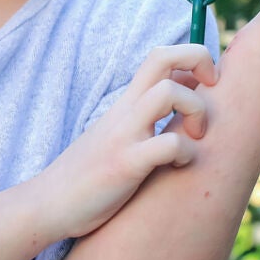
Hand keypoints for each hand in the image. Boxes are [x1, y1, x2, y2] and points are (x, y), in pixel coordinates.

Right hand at [36, 44, 217, 239]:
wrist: (48, 203)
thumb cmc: (87, 175)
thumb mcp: (116, 137)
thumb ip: (142, 121)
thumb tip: (177, 116)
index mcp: (126, 104)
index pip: (161, 56)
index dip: (192, 60)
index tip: (205, 89)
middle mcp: (126, 111)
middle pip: (164, 56)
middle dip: (200, 61)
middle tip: (210, 92)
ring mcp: (125, 135)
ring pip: (168, 92)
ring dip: (196, 109)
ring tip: (196, 136)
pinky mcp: (125, 164)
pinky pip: (167, 145)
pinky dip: (185, 153)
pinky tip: (179, 166)